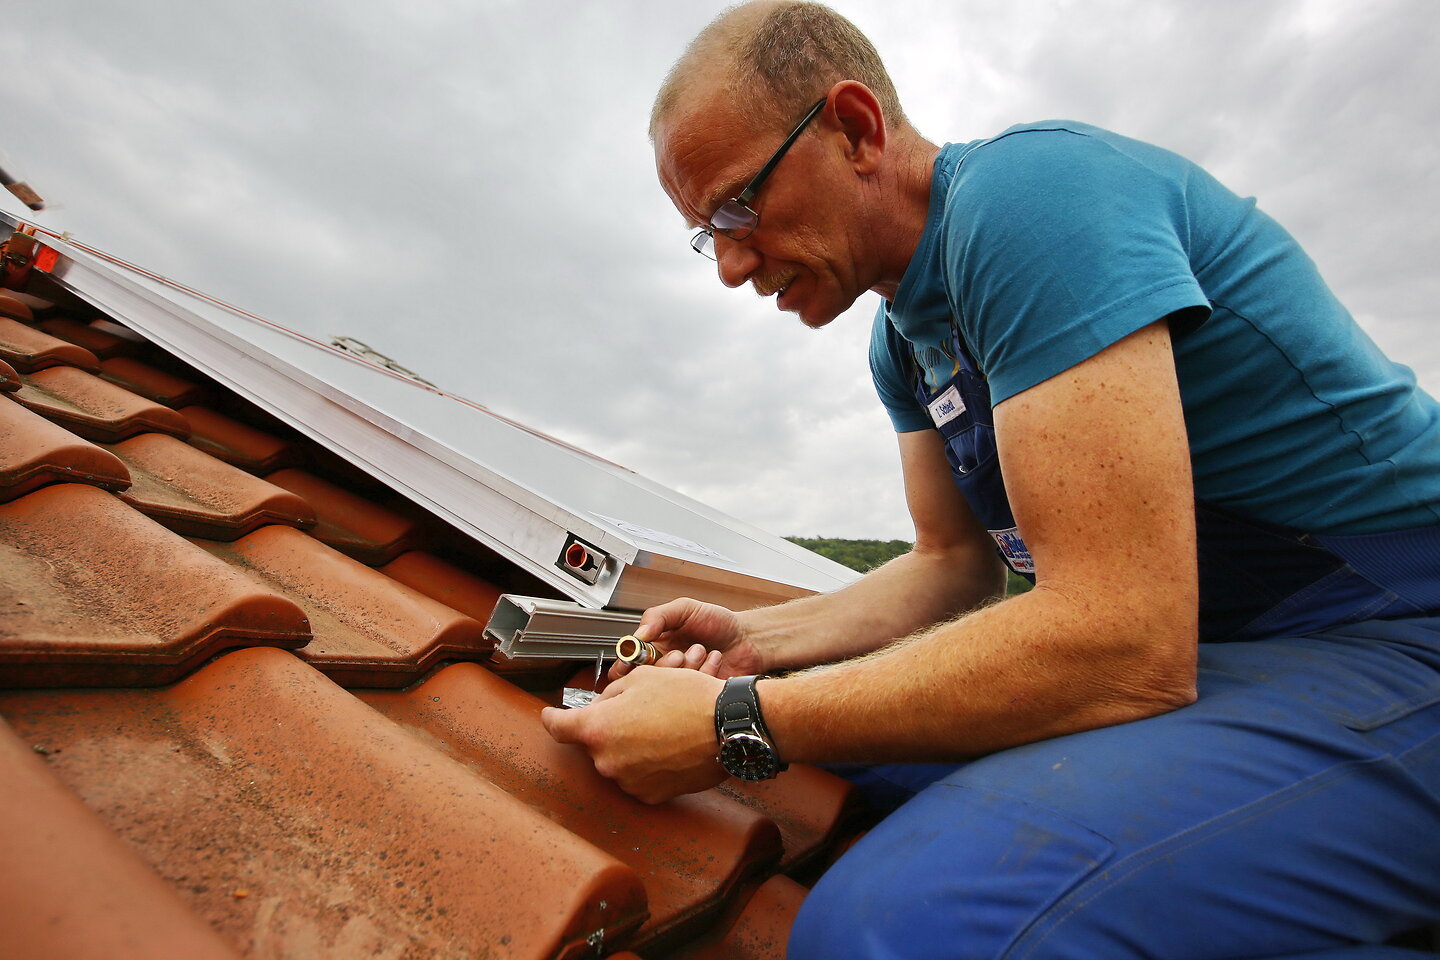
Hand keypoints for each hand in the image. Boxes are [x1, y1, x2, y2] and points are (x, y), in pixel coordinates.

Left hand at [542, 665, 726, 803]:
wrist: (726, 727)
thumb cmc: (687, 698)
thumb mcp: (643, 678)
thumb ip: (611, 694)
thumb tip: (601, 706)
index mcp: (598, 728)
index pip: (558, 727)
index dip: (551, 719)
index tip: (549, 716)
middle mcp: (607, 761)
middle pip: (595, 743)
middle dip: (610, 728)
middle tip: (637, 711)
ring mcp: (628, 782)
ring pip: (618, 760)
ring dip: (631, 746)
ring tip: (662, 728)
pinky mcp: (650, 795)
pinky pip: (639, 777)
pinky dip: (648, 764)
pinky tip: (669, 747)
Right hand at [610, 598, 764, 680]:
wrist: (748, 638)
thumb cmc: (718, 622)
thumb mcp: (686, 609)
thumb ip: (659, 616)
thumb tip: (638, 633)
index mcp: (655, 647)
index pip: (627, 663)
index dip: (628, 662)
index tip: (636, 657)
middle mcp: (664, 668)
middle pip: (643, 680)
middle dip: (661, 666)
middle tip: (678, 654)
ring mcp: (680, 684)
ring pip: (666, 688)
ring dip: (685, 667)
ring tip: (701, 651)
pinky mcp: (696, 696)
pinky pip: (689, 694)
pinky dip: (703, 673)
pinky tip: (714, 659)